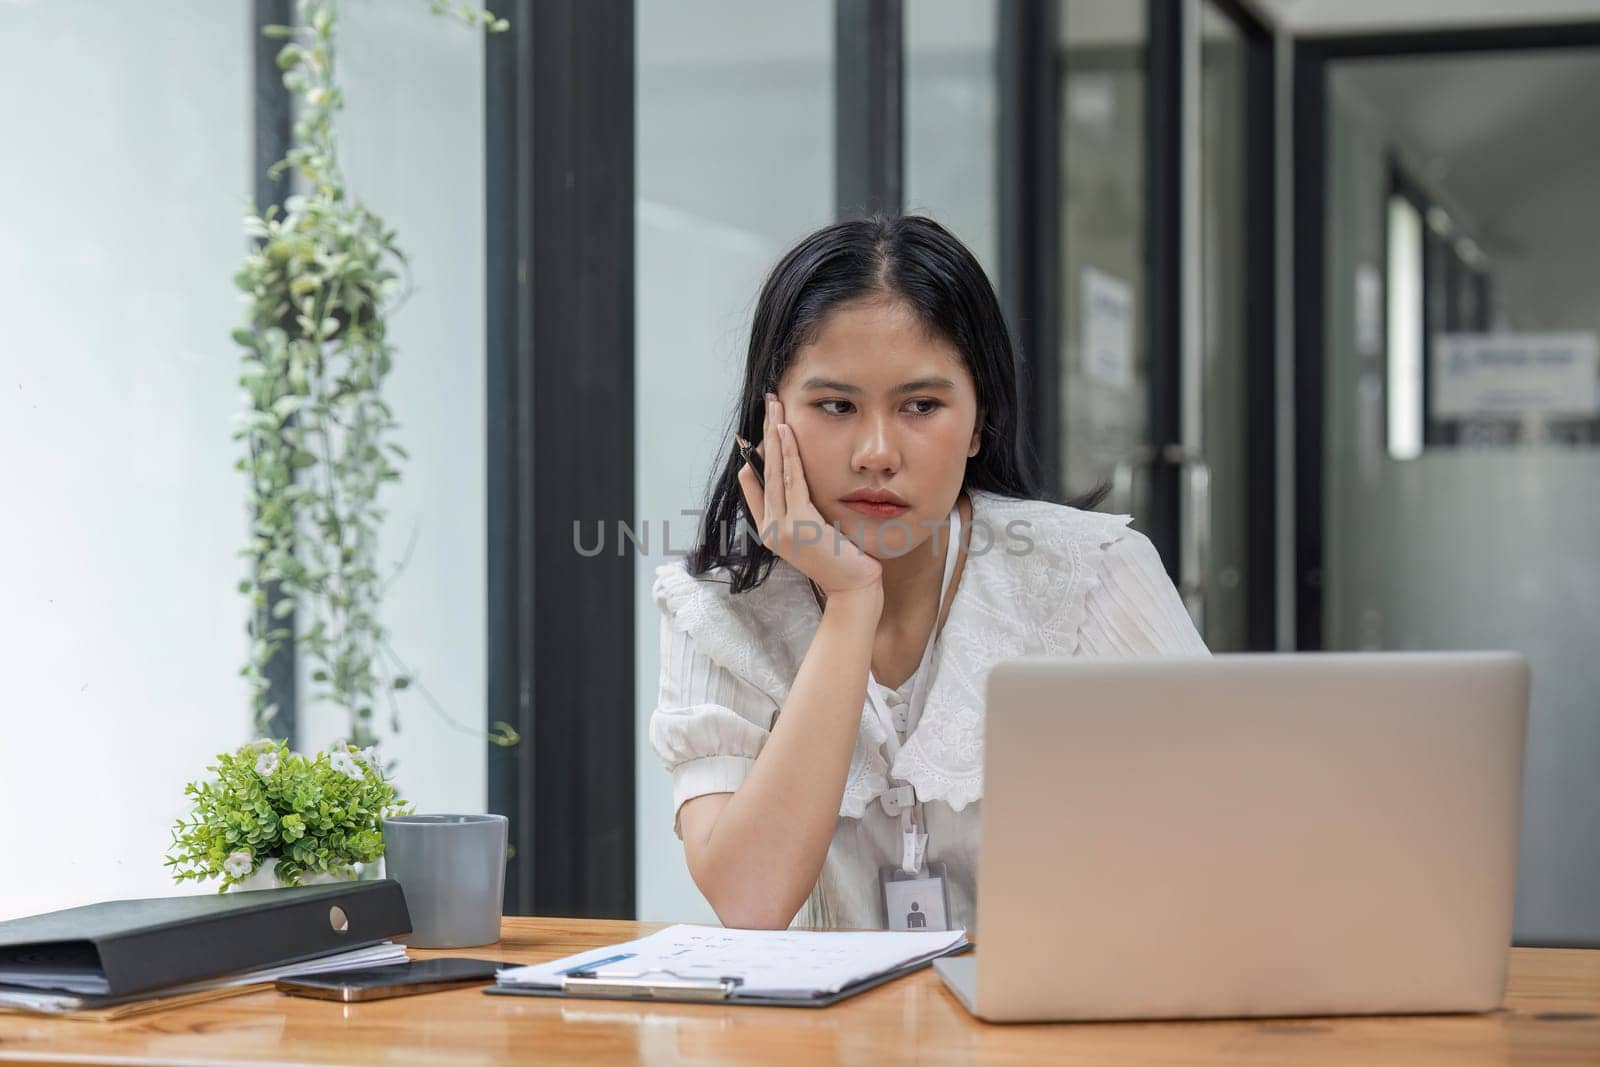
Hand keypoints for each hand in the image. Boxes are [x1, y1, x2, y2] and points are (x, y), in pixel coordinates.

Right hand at [736, 393, 882, 599]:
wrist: (854, 588)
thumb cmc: (843, 561)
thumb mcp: (819, 533)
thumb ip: (806, 512)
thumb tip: (804, 485)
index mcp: (771, 531)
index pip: (753, 487)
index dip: (753, 456)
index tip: (757, 432)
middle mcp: (770, 528)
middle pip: (762, 471)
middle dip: (764, 434)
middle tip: (767, 405)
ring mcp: (781, 527)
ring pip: (774, 471)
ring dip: (774, 435)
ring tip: (775, 408)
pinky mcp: (798, 524)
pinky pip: (791, 480)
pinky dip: (788, 453)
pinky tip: (787, 432)